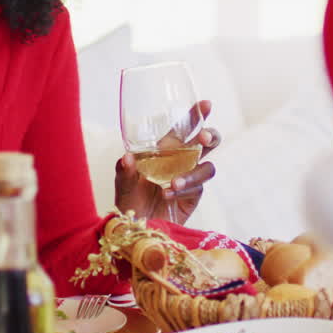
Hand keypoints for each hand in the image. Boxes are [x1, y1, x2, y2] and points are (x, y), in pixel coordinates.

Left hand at [114, 100, 219, 224]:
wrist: (134, 229)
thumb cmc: (129, 200)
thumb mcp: (122, 183)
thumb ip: (124, 170)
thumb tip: (127, 158)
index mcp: (166, 150)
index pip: (185, 128)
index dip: (197, 115)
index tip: (206, 104)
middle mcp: (181, 161)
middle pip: (207, 143)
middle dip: (210, 136)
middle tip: (204, 137)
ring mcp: (190, 179)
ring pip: (207, 168)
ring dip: (193, 173)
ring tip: (173, 182)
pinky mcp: (192, 198)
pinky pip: (197, 189)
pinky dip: (183, 190)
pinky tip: (167, 194)